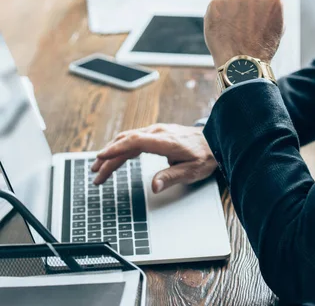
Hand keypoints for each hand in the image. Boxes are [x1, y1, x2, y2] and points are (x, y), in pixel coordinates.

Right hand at [91, 124, 216, 192]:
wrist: (215, 139)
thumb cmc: (205, 155)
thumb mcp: (192, 171)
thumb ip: (172, 177)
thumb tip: (154, 186)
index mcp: (165, 141)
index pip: (135, 142)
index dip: (116, 150)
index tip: (101, 158)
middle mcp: (158, 132)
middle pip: (127, 142)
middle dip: (108, 157)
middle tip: (95, 173)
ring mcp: (157, 131)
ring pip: (128, 139)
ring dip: (112, 152)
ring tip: (99, 166)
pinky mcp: (157, 134)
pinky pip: (134, 138)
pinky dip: (121, 147)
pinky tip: (114, 156)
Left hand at [204, 0, 283, 67]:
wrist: (241, 64)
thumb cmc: (261, 49)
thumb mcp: (277, 25)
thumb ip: (270, 7)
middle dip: (244, 1)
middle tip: (242, 21)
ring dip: (231, 8)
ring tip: (233, 30)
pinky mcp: (215, 2)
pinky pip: (217, 4)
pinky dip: (218, 14)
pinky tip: (223, 29)